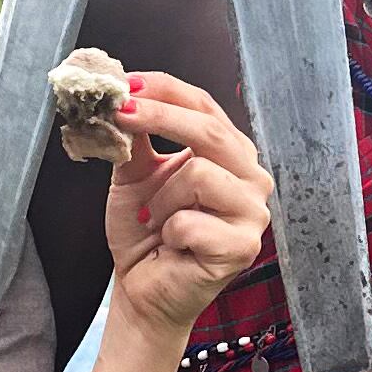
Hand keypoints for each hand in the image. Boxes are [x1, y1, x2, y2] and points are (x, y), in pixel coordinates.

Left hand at [101, 72, 272, 348]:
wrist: (142, 288)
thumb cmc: (146, 232)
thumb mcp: (135, 174)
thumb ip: (136, 137)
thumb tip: (121, 95)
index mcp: (230, 154)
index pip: (204, 105)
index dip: (164, 89)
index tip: (125, 83)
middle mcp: (251, 178)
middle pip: (209, 130)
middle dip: (158, 117)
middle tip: (118, 112)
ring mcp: (253, 214)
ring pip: (200, 174)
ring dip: (160, 197)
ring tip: (153, 218)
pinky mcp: (243, 247)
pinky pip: (192, 221)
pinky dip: (169, 231)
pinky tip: (171, 244)